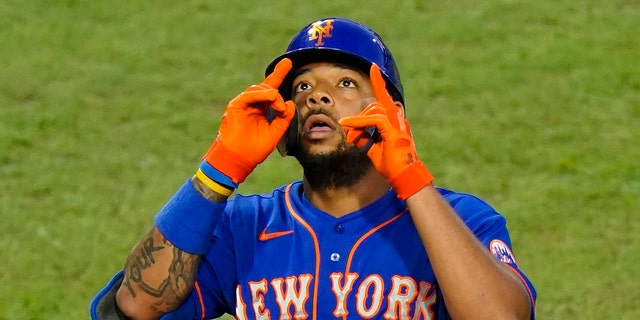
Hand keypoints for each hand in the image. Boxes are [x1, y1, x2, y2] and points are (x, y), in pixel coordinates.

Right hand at [203, 58, 295, 183]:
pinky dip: (261, 95)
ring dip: (272, 95)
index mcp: (262, 109)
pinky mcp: (235, 106)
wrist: (238, 160)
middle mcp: (252, 104)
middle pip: (267, 87)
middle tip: (282, 109)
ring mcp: (243, 104)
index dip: (279, 74)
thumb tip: (291, 103)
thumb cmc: (254, 150)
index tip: (288, 62)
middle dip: (278, 92)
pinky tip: (271, 99)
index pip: (272, 89)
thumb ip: (284, 118)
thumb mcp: (275, 133)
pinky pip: (249, 95)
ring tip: (279, 107)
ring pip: (259, 89)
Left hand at [339, 64, 432, 198]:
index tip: (373, 68)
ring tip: (353, 140)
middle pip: (373, 105)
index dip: (378, 83)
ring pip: (373, 109)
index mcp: (394, 122)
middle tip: (352, 138)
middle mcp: (397, 120)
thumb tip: (354, 132)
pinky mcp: (394, 131)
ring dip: (358, 123)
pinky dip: (359, 122)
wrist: (404, 178)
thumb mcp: (374, 149)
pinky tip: (349, 126)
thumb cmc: (391, 166)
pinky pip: (374, 119)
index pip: (384, 98)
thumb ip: (366, 137)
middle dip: (358, 119)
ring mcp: (397, 124)